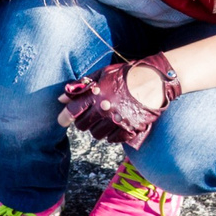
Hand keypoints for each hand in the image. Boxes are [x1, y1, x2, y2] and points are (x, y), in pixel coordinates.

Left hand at [58, 58, 179, 146]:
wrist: (154, 79)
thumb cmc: (126, 75)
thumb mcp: (102, 74)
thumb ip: (81, 86)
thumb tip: (61, 99)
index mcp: (96, 95)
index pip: (72, 112)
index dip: (64, 118)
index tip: (62, 120)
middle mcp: (105, 110)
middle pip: (82, 126)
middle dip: (83, 122)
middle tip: (90, 115)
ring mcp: (118, 121)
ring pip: (96, 135)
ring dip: (97, 128)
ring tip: (105, 119)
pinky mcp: (130, 128)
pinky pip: (113, 140)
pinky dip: (111, 135)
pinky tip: (115, 125)